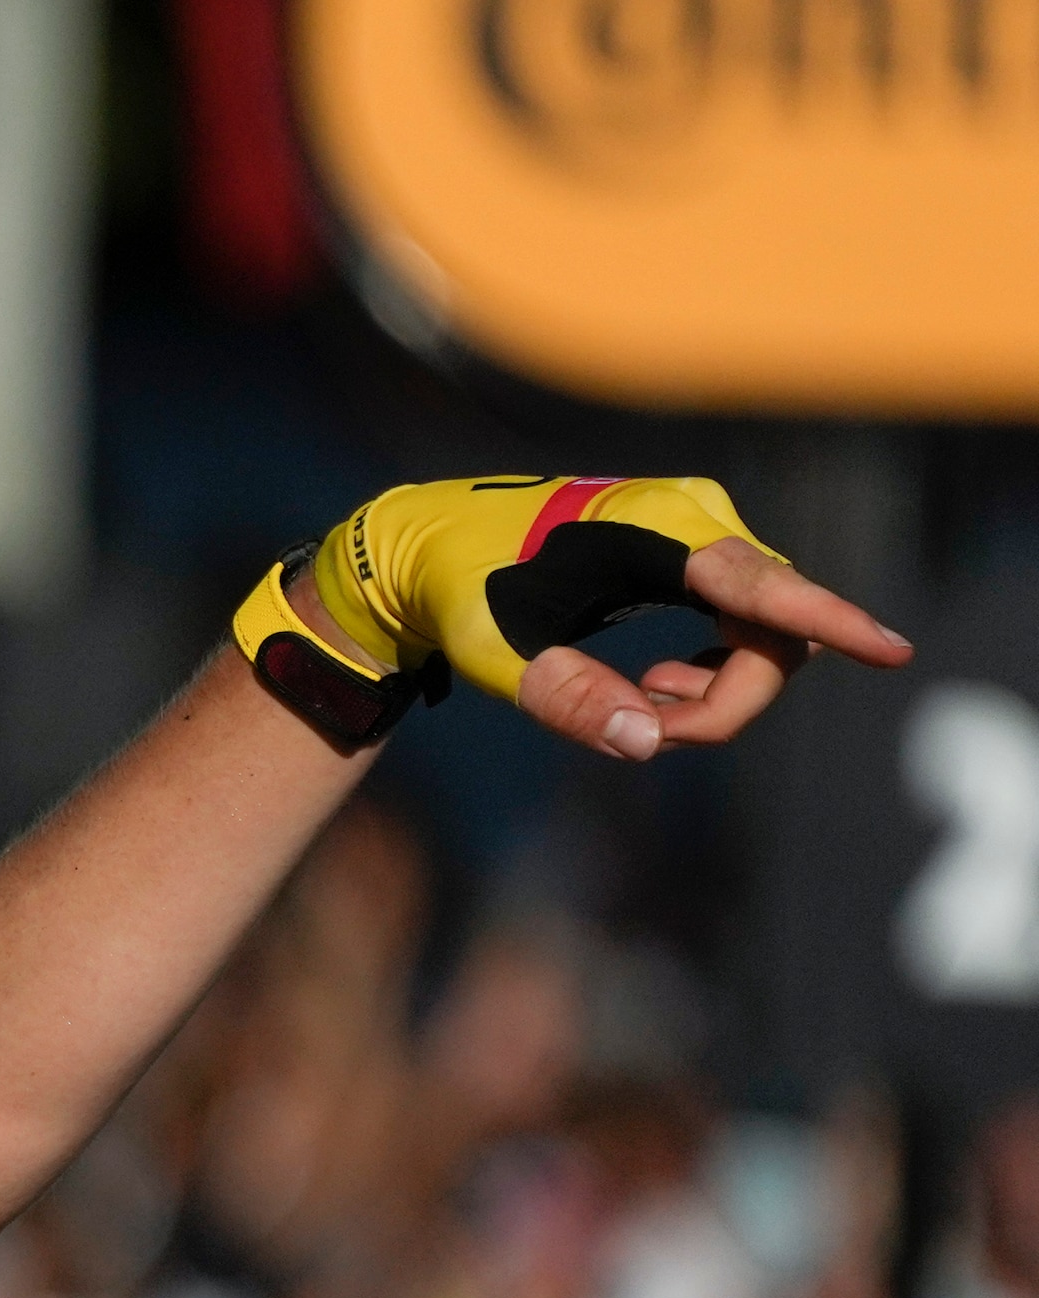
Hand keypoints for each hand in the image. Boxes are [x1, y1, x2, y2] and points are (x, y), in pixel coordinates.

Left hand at [500, 529, 903, 763]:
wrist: (439, 543)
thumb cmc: (464, 591)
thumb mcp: (495, 653)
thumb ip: (563, 698)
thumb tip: (643, 742)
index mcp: (654, 533)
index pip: (761, 586)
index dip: (829, 622)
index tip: (890, 651)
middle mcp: (699, 522)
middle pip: (773, 633)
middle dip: (725, 706)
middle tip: (643, 731)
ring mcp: (708, 536)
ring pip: (766, 636)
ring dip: (718, 695)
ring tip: (639, 704)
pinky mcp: (704, 557)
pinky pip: (748, 626)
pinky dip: (716, 673)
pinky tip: (657, 686)